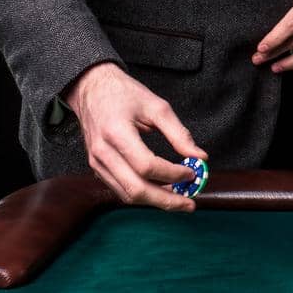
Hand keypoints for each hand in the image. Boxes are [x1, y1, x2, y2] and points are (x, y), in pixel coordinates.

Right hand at [64, 62, 208, 210]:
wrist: (92, 89)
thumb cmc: (123, 94)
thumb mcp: (156, 106)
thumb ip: (179, 134)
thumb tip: (199, 157)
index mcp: (117, 133)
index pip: (147, 166)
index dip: (172, 174)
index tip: (191, 173)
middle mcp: (103, 152)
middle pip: (136, 189)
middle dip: (166, 201)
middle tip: (189, 203)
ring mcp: (97, 163)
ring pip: (127, 195)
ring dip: (155, 200)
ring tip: (179, 198)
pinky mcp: (97, 168)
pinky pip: (120, 189)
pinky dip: (142, 194)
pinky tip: (160, 190)